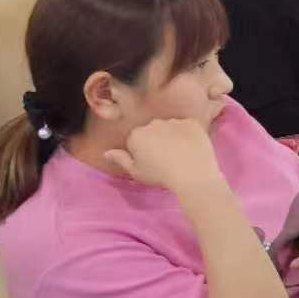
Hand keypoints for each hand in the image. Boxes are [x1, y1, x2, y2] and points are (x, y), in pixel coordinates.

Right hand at [104, 119, 223, 192]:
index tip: (152, 163)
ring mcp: (173, 121)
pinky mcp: (191, 122)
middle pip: (153, 130)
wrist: (191, 174)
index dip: (143, 152)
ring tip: (181, 155)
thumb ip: (121, 159)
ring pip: (171, 127)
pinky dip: (189, 135)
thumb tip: (107, 152)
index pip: (137, 139)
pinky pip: (188, 127)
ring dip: (173, 136)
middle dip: (158, 140)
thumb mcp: (136, 172)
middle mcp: (153, 123)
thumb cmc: (161, 175)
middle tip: (167, 159)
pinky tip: (191, 148)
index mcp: (136, 134)